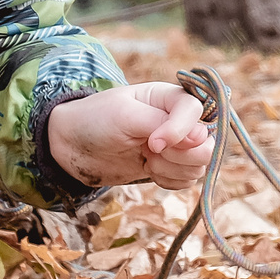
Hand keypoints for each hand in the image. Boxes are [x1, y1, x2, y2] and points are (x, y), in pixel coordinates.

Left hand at [46, 82, 213, 189]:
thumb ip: (162, 123)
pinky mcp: (171, 165)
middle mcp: (179, 120)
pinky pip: (188, 180)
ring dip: (171, 169)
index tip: (152, 144)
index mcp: (169, 98)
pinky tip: (147, 170)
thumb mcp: (125, 115)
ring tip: (145, 160)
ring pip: (199, 166)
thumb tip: (201, 136)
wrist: (73, 145)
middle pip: (207, 144)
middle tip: (149, 151)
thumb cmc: (96, 120)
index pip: (195, 111)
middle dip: (178, 156)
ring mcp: (177, 145)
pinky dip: (168, 180)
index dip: (179, 131)